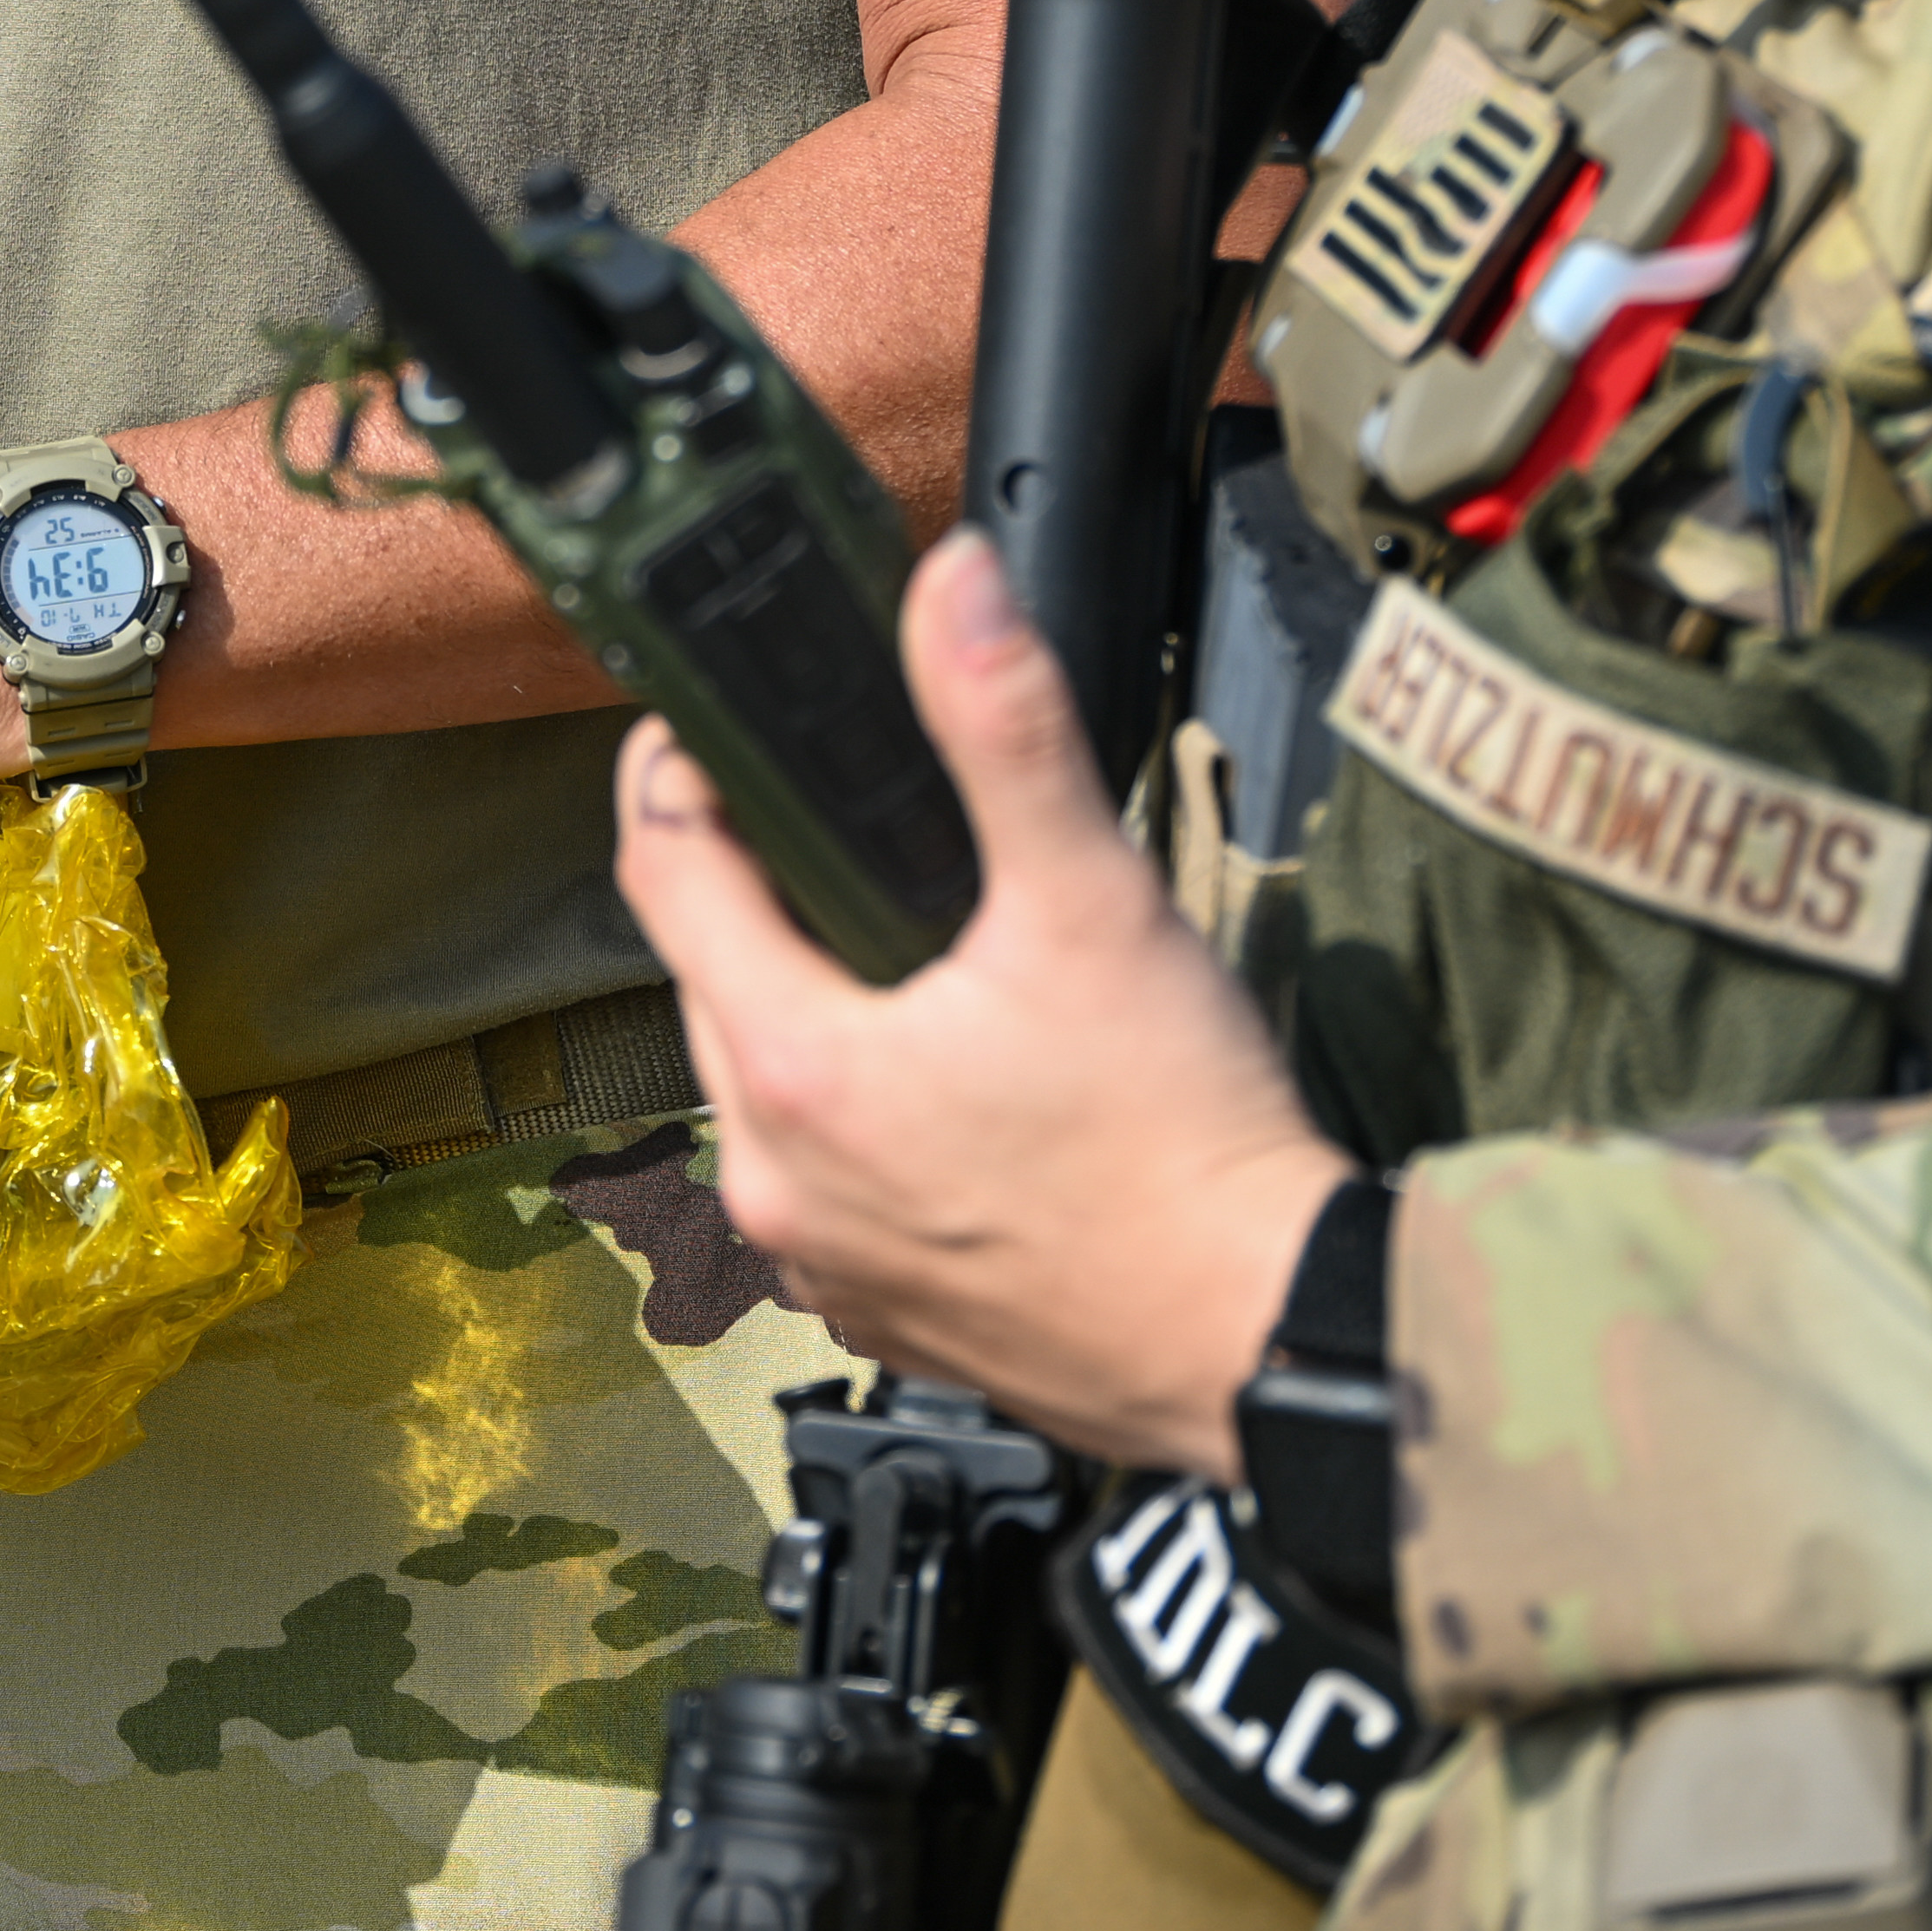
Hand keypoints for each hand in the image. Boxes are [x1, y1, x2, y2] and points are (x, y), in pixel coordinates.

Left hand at [614, 531, 1356, 1475]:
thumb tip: (949, 588)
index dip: (677, 773)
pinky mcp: (882, 1310)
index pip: (662, 872)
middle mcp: (776, 1178)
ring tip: (915, 957)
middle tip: (841, 829)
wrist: (1269, 1342)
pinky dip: (863, 1125)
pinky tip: (954, 1095)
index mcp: (795, 1068)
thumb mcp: (1091, 901)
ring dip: (812, 1013)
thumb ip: (1004, 727)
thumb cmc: (1186, 1152)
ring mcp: (822, 1257)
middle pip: (712, 981)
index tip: (708, 725)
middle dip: (759, 895)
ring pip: (767, 1088)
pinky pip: (826, 1185)